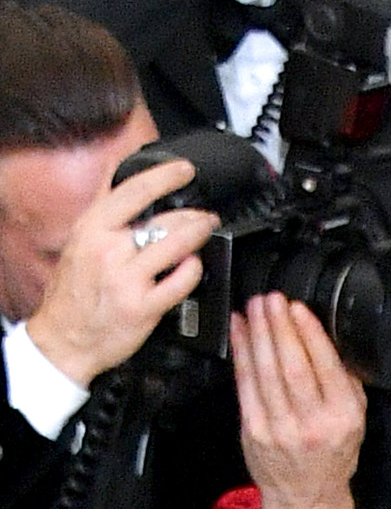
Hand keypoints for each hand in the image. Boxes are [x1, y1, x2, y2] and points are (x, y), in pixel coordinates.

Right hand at [22, 152, 218, 387]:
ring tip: (207, 230)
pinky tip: (195, 264)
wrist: (65, 338)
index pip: (133, 190)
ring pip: (175, 246)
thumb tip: (117, 170)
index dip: (164, 176)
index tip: (185, 170)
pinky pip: (180, 282)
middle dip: (192, 214)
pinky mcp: (144, 308)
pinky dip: (193, 269)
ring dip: (198, 235)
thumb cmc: (74, 290)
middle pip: (162, 220)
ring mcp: (127, 280)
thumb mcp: (80, 239)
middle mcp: (109, 250)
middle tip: (205, 213)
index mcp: (92, 228)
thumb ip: (103, 207)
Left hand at [229, 293, 367, 508]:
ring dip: (258, 334)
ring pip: (266, 372)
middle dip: (278, 327)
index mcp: (343, 418)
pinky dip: (241, 353)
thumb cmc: (332, 455)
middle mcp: (312, 424)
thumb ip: (344, 383)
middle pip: (291, 366)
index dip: (308, 333)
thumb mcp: (355, 421)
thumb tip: (324, 337)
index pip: (324, 367)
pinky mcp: (254, 430)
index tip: (297, 307)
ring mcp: (280, 428)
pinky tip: (240, 331)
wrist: (306, 498)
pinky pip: (245, 384)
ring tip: (255, 306)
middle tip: (271, 298)